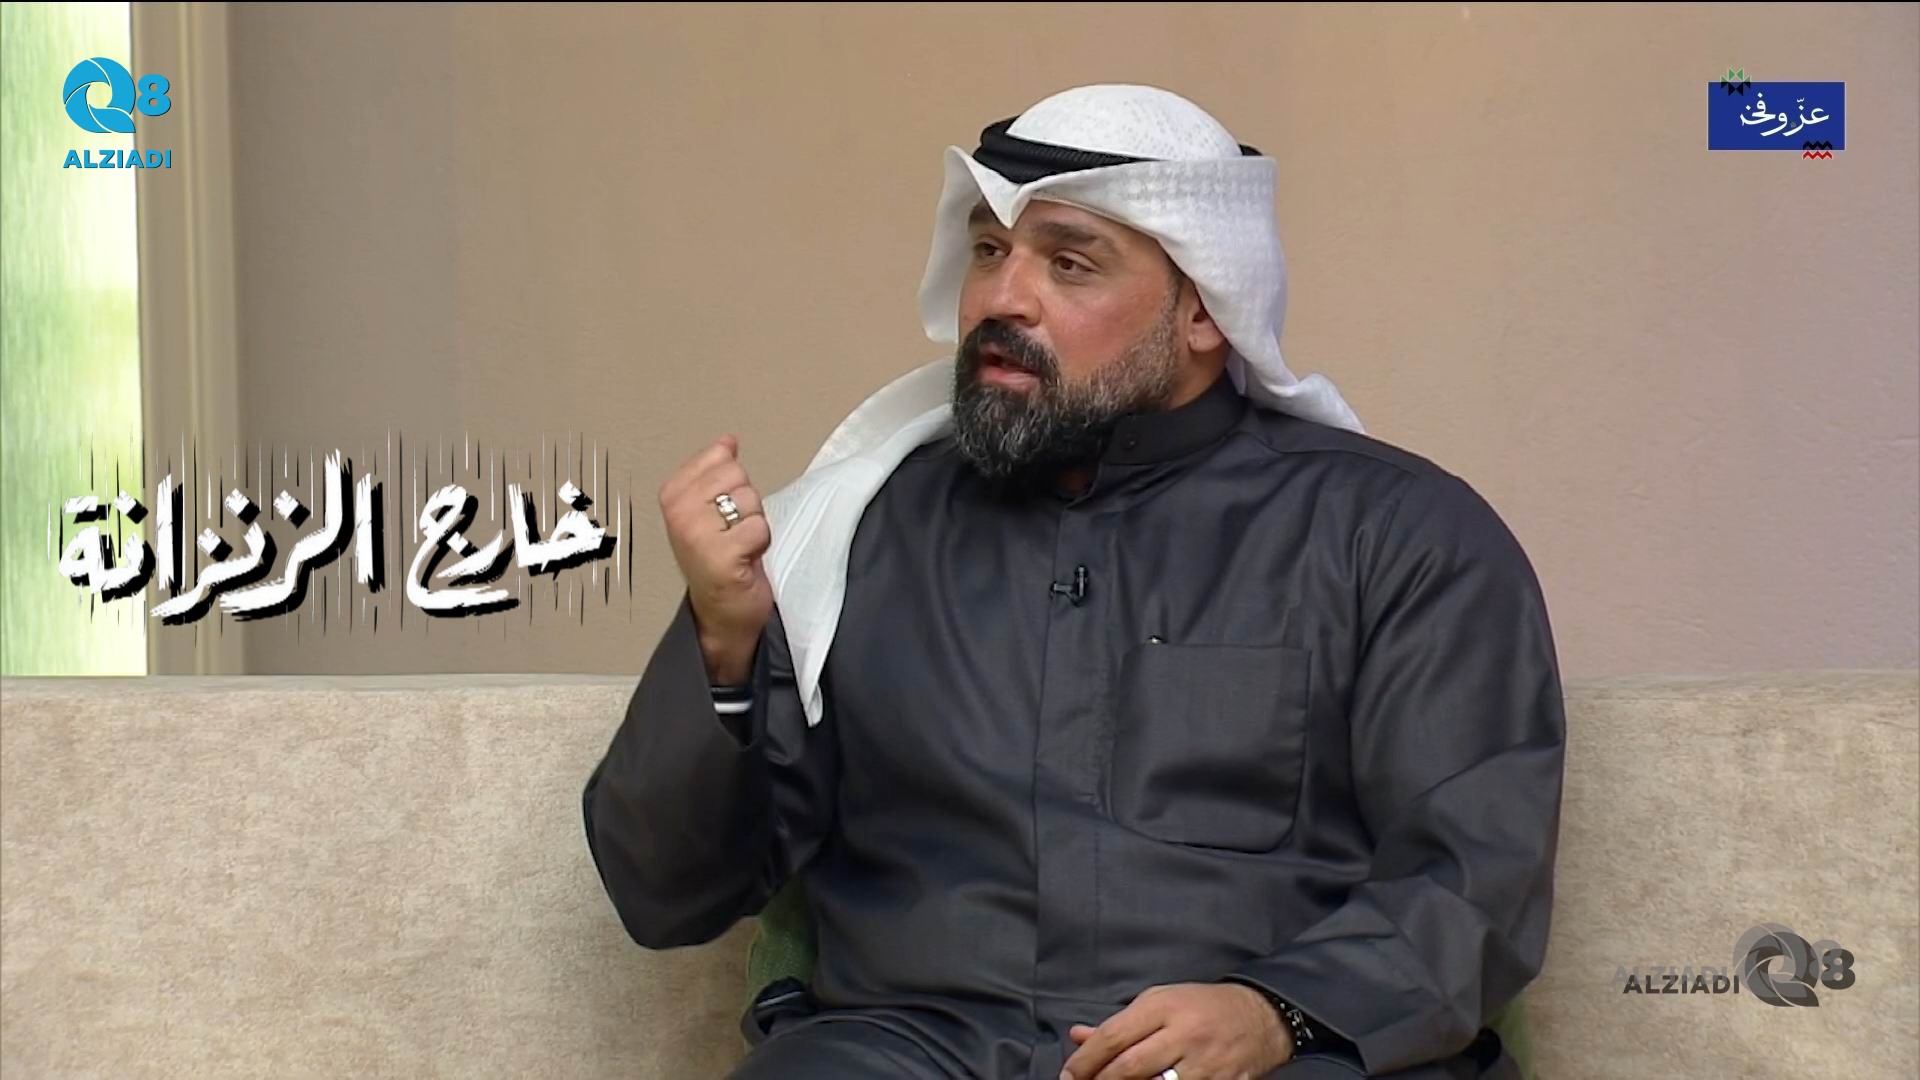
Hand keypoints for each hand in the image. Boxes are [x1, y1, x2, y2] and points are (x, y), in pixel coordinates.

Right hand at [657, 434, 772, 684]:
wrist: (722, 612)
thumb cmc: (719, 559)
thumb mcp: (709, 508)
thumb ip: (717, 471)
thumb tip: (727, 440)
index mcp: (672, 494)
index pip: (722, 457)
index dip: (733, 484)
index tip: (721, 513)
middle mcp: (679, 512)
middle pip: (738, 475)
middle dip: (746, 503)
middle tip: (734, 531)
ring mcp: (697, 535)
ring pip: (751, 500)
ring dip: (755, 525)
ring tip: (740, 546)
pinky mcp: (721, 556)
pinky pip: (760, 528)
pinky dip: (761, 544)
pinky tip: (746, 559)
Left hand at [1060, 983, 1293, 1079]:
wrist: (1261, 1017)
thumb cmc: (1201, 1007)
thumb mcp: (1160, 1001)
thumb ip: (1119, 1023)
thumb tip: (1078, 1037)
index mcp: (1163, 1006)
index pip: (1114, 1037)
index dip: (1085, 1060)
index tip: (1068, 1075)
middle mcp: (1184, 1033)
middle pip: (1129, 1066)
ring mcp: (1205, 1063)